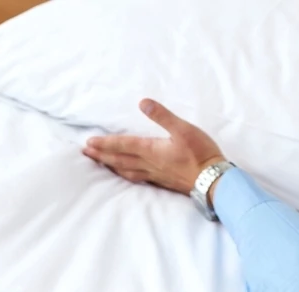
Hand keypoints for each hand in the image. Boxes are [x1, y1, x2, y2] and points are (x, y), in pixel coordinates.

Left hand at [82, 99, 224, 195]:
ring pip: (126, 171)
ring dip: (111, 166)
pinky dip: (126, 175)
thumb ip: (162, 116)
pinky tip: (125, 175)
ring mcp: (155, 175)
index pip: (123, 145)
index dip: (105, 143)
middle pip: (119, 160)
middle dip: (101, 155)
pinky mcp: (162, 182)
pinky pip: (137, 178)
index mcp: (152, 150)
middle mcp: (149, 164)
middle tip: (85, 153)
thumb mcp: (183, 129)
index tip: (89, 142)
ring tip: (99, 163)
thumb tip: (143, 102)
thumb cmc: (200, 154)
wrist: (213, 180)